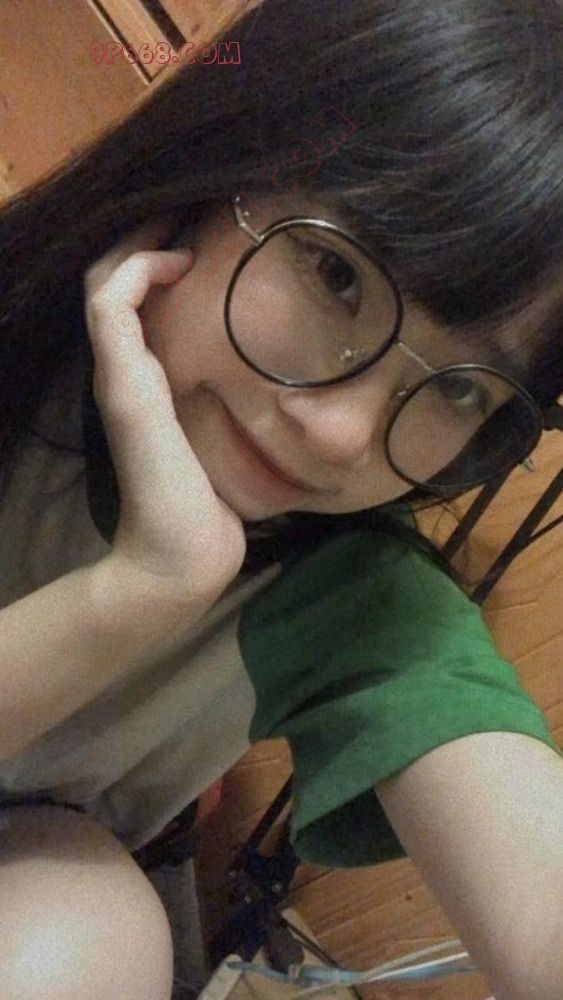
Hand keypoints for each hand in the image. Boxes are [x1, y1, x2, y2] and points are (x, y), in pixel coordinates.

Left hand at [83, 218, 246, 599]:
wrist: (179, 559)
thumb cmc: (162, 486)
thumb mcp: (136, 407)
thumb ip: (124, 342)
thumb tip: (139, 274)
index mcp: (118, 368)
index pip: (109, 287)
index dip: (139, 250)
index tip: (192, 244)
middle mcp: (131, 376)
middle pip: (124, 296)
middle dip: (151, 251)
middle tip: (203, 229)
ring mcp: (158, 400)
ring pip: (153, 322)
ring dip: (172, 284)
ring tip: (218, 263)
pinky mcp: (186, 422)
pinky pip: (183, 356)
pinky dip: (197, 326)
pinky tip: (234, 330)